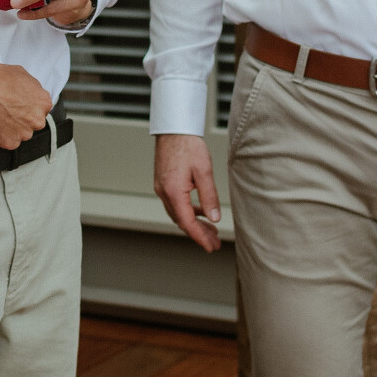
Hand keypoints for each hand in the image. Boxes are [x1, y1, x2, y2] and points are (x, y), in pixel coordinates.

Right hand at [0, 62, 50, 149]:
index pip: (42, 107)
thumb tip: (31, 92)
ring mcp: (23, 133)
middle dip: (22, 117)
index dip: (29, 104)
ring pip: (20, 132)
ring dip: (12, 127)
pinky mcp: (8, 143)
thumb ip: (31, 86)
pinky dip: (1, 135)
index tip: (21, 103)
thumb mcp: (19, 72)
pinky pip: (7, 140)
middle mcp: (36, 120)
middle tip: (8, 109)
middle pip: (33, 122)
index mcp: (43, 102)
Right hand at [154, 133, 222, 250]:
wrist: (173, 129)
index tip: (210, 247)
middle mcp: (164, 193)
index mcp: (173, 192)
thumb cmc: (188, 145)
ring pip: (178, 214)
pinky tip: (200, 212)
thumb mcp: (204, 171)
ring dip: (194, 223)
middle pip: (182, 221)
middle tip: (214, 243)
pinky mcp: (163, 183)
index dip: (200, 237)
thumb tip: (215, 219)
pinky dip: (188, 212)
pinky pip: (175, 204)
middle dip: (199, 233)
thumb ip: (209, 197)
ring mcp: (162, 188)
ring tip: (211, 230)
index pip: (187, 223)